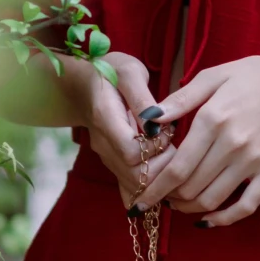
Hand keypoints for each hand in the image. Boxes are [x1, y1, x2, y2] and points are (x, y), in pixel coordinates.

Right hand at [59, 50, 170, 209]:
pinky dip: (149, 186)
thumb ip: (142, 98)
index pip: (131, 152)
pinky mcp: (113, 163)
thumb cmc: (112, 72)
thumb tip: (157, 123)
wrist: (85, 84)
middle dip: (162, 167)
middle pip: (135, 176)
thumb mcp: (130, 73)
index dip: (154, 148)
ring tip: (169, 151)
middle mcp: (103, 144)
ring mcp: (107, 157)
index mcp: (105, 119)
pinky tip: (162, 173)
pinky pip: (129, 188)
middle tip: (174, 144)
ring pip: (134, 186)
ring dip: (159, 176)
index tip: (166, 131)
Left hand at [135, 50, 259, 225]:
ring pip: (213, 199)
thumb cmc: (258, 74)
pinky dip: (224, 219)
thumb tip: (149, 119)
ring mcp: (254, 160)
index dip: (155, 188)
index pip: (177, 167)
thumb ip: (181, 99)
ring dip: (189, 208)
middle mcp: (232, 143)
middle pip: (191, 187)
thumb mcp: (215, 75)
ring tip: (178, 204)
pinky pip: (246, 206)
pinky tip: (208, 219)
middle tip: (158, 198)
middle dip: (168, 199)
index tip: (140, 199)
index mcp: (213, 118)